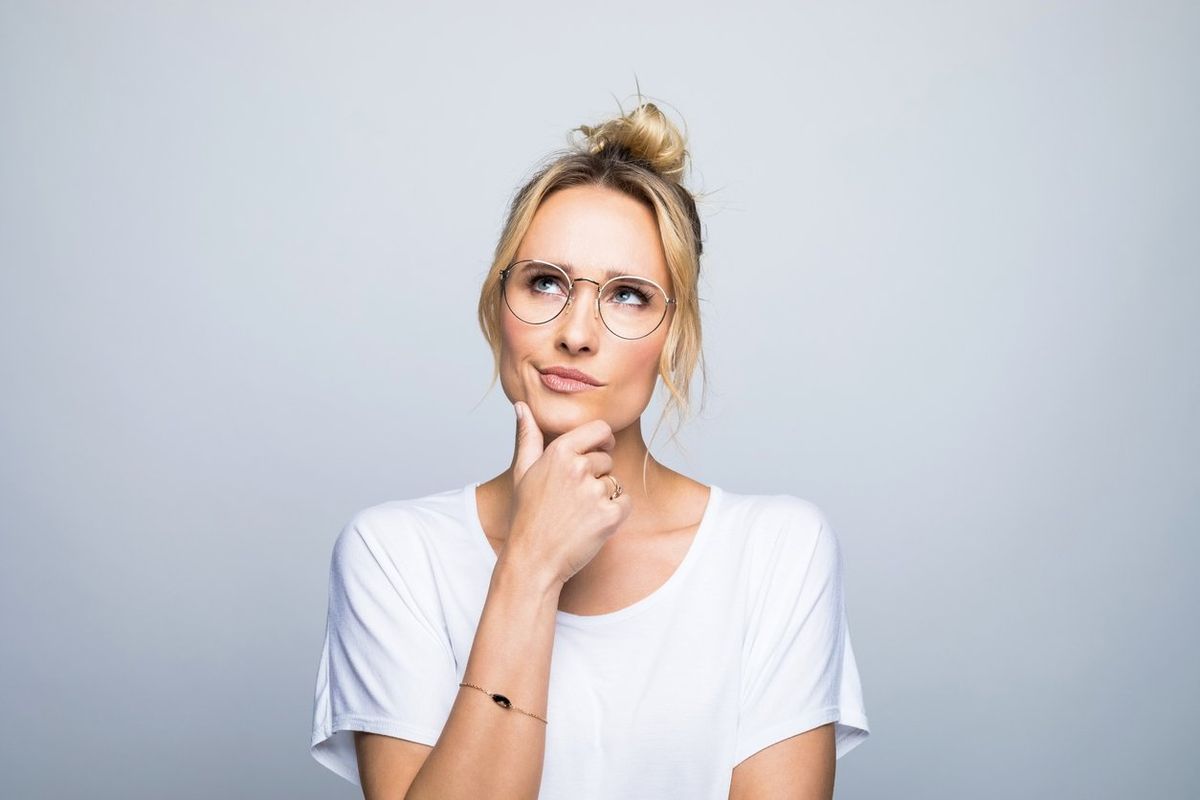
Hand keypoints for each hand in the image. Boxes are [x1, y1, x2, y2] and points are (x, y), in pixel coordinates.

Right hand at [501, 400, 631, 585]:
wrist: (533, 560)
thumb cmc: (527, 516)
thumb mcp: (522, 472)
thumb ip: (527, 436)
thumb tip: (522, 406)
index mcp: (559, 452)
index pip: (600, 429)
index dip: (602, 441)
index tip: (598, 451)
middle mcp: (578, 467)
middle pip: (607, 459)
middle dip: (596, 476)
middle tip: (572, 499)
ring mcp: (595, 492)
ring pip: (615, 482)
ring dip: (604, 496)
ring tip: (579, 514)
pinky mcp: (609, 516)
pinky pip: (625, 504)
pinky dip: (614, 515)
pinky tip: (591, 525)